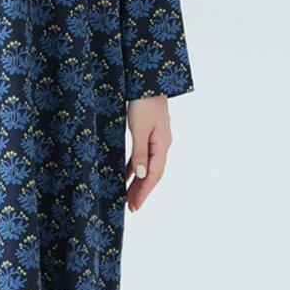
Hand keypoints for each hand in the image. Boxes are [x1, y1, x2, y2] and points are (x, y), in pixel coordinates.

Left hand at [125, 95, 171, 211]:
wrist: (147, 81)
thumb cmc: (144, 102)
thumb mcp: (139, 129)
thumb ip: (140, 153)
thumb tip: (140, 176)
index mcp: (162, 145)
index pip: (154, 175)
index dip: (144, 191)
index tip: (135, 205)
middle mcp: (161, 145)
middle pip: (151, 174)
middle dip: (141, 191)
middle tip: (131, 207)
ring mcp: (155, 140)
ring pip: (146, 166)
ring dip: (138, 181)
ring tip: (128, 196)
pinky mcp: (148, 134)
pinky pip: (141, 156)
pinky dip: (134, 167)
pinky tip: (126, 175)